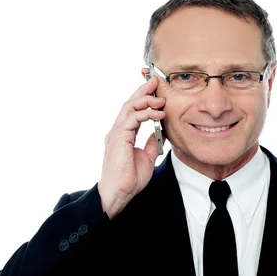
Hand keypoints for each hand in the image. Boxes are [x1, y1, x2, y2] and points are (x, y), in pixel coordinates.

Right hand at [98, 76, 165, 219]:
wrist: (119, 193)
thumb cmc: (129, 179)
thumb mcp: (147, 157)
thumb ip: (151, 143)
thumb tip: (160, 133)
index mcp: (123, 134)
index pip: (133, 110)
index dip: (143, 98)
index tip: (155, 89)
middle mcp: (118, 131)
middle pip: (129, 104)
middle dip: (142, 91)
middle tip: (155, 82)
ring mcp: (116, 133)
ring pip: (129, 108)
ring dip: (145, 100)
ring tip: (160, 99)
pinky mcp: (118, 138)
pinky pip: (131, 120)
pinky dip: (145, 114)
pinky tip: (157, 114)